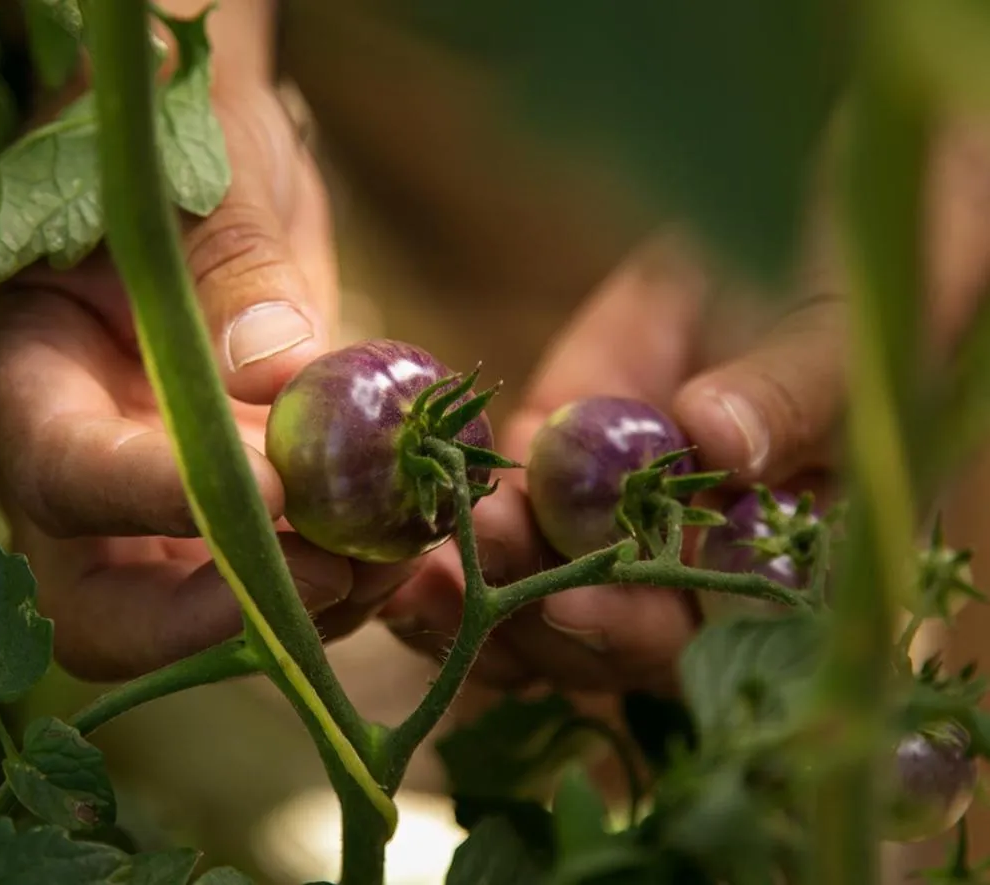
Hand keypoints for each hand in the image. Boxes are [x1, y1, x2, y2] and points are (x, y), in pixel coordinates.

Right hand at [0, 1, 412, 682]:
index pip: (62, 472)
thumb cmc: (186, 138)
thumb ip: (236, 265)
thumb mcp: (211, 176)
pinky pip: (266, 587)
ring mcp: (137, 500)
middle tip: (336, 570)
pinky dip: (340, 586)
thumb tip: (277, 374)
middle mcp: (60, 458)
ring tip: (399, 545)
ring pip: (191, 619)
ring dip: (302, 609)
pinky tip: (406, 545)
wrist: (216, 161)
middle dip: (214, 618)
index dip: (160, 502)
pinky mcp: (216, 511)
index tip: (282, 493)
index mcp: (15, 366)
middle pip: (96, 606)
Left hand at [379, 134, 989, 695]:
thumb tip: (719, 442)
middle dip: (526, 617)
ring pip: (529, 607)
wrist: (771, 244)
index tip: (570, 601)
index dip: (634, 630)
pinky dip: (440, 548)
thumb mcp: (832, 340)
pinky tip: (390, 546)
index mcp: (768, 571)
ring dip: (469, 600)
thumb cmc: (838, 298)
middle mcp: (680, 575)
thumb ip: (790, 398)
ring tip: (410, 572)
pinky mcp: (537, 480)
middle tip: (459, 579)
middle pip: (597, 641)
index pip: (702, 636)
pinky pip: (487, 535)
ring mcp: (600, 532)